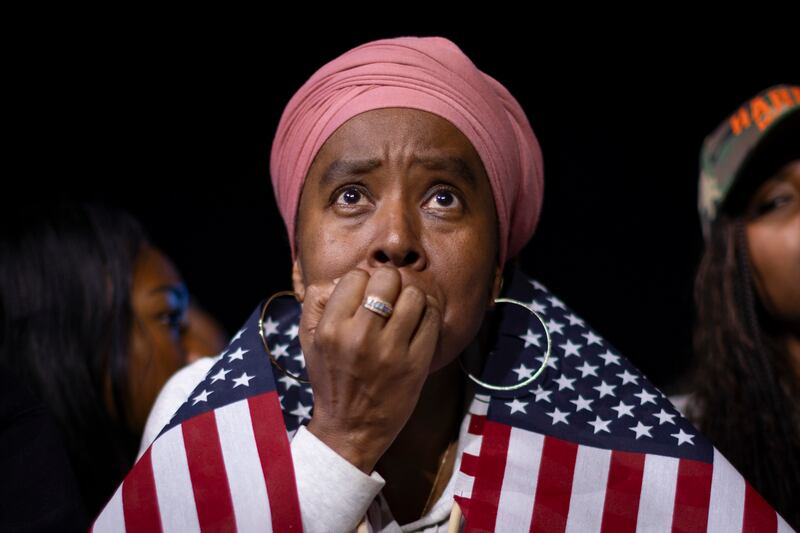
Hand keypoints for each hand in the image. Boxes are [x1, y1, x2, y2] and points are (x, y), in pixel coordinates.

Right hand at [299, 267, 441, 472]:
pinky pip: (432, 318)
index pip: (356, 276)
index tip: (364, 297)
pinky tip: (419, 321)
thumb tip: (344, 278)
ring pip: (414, 295)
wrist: (351, 428)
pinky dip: (429, 313)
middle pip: (387, 279)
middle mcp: (360, 337)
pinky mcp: (416, 364)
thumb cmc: (331, 378)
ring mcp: (391, 351)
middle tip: (388, 300)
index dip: (362, 282)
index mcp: (331, 329)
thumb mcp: (308, 339)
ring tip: (404, 312)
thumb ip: (317, 301)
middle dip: (389, 284)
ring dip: (411, 299)